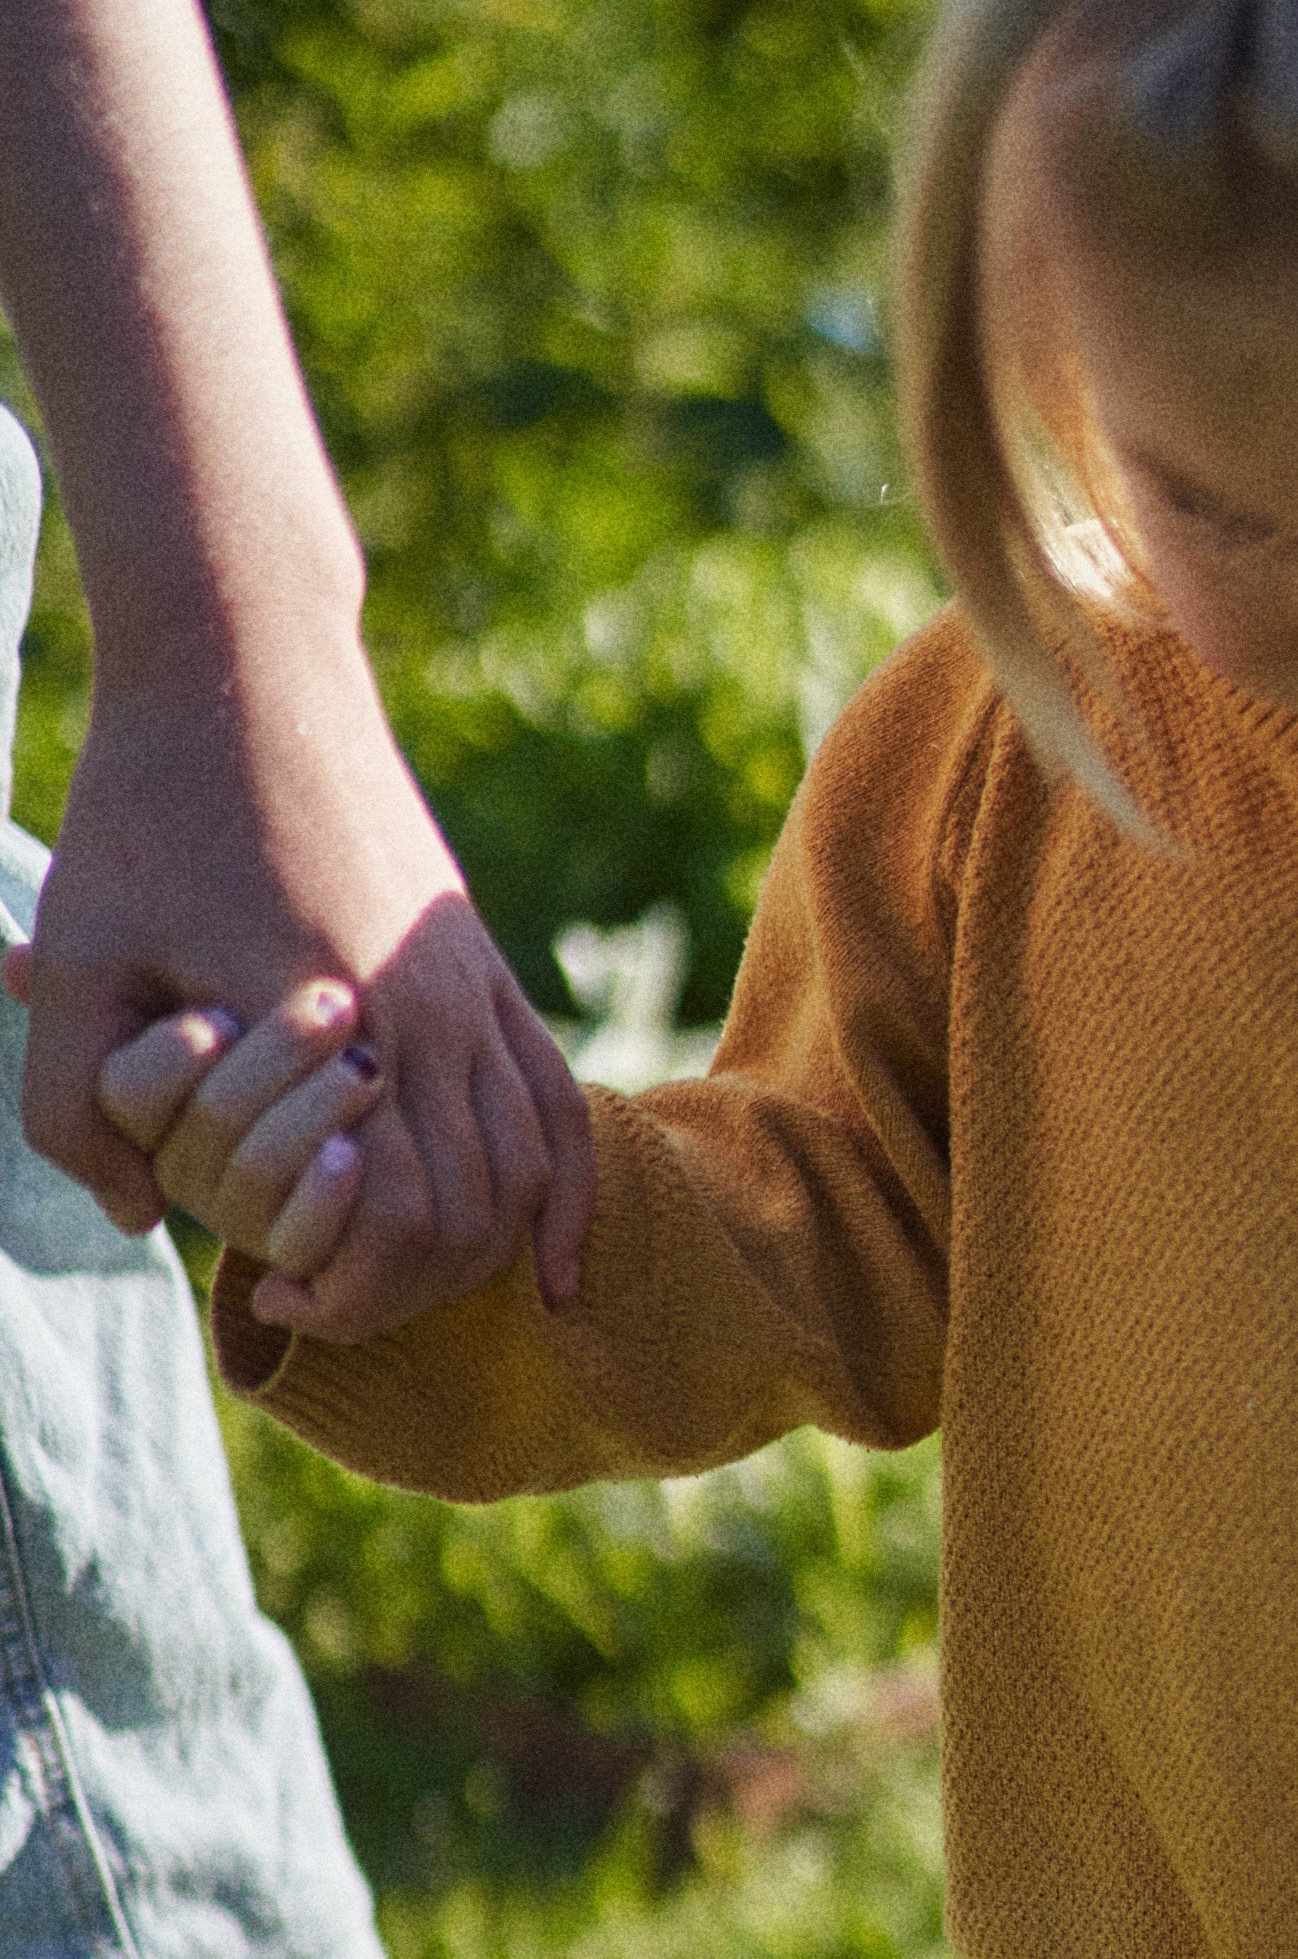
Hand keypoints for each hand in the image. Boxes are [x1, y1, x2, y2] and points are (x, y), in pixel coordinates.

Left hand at [4, 644, 591, 1333]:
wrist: (245, 657)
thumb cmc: (147, 804)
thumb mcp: (75, 954)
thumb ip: (73, 1105)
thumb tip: (143, 1224)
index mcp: (337, 1022)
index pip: (395, 1221)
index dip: (343, 1292)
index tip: (272, 1300)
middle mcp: (430, 1013)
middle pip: (470, 1216)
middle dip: (402, 1289)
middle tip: (321, 1301)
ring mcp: (471, 987)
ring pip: (526, 1172)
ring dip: (478, 1253)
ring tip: (402, 1283)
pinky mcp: (482, 966)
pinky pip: (558, 1107)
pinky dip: (564, 1198)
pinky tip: (552, 1267)